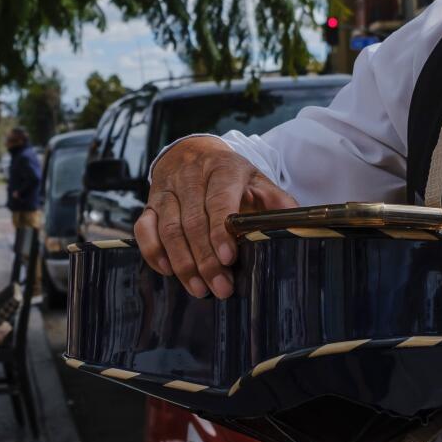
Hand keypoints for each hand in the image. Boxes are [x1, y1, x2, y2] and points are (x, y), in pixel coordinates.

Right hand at [134, 137, 296, 299]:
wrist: (194, 152)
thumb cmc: (230, 175)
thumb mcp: (257, 181)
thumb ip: (276, 201)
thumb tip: (297, 224)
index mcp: (223, 168)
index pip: (218, 200)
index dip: (220, 230)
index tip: (228, 257)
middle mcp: (190, 176)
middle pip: (193, 221)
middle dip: (206, 259)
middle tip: (221, 287)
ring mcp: (167, 190)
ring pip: (169, 229)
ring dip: (183, 263)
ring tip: (199, 289)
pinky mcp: (149, 203)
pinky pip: (144, 229)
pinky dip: (154, 252)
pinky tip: (169, 272)